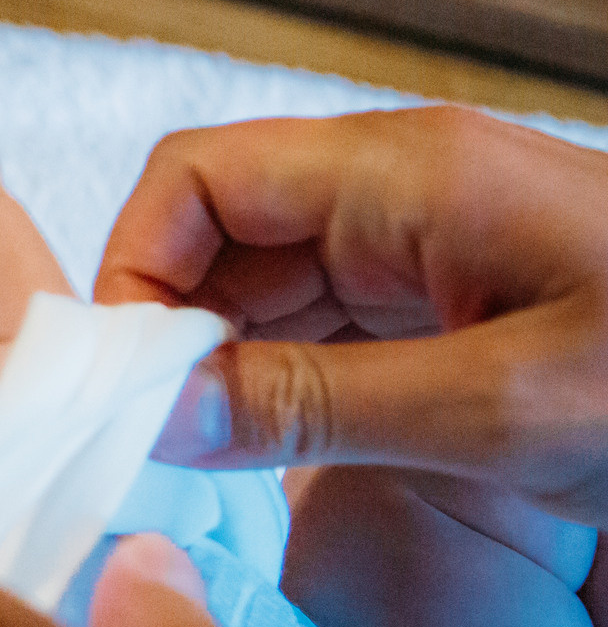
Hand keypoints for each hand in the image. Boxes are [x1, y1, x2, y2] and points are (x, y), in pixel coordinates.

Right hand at [94, 107, 607, 522]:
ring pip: (271, 281)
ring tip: (207, 452)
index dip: (135, 269)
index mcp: (403, 174)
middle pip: (224, 231)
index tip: (125, 382)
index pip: (197, 179)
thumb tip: (155, 417)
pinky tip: (275, 442)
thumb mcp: (500, 409)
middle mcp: (401, 188)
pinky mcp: (456, 292)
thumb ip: (318, 406)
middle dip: (172, 328)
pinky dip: (287, 375)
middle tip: (153, 438)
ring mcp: (430, 240)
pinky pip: (332, 318)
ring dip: (226, 361)